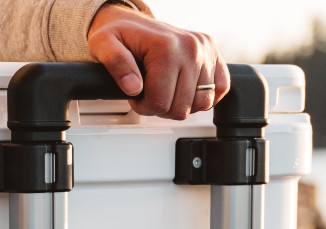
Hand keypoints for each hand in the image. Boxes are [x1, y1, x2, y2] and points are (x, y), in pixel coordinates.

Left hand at [87, 4, 229, 119]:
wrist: (131, 23)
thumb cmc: (119, 35)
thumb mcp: (105, 46)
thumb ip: (117, 65)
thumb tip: (134, 87)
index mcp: (167, 47)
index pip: (160, 102)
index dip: (143, 106)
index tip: (136, 93)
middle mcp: (191, 48)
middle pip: (182, 108)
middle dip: (162, 107)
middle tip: (149, 92)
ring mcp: (205, 51)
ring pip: (202, 104)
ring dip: (182, 104)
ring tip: (166, 90)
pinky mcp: (214, 55)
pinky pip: (220, 89)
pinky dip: (203, 96)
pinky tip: (186, 90)